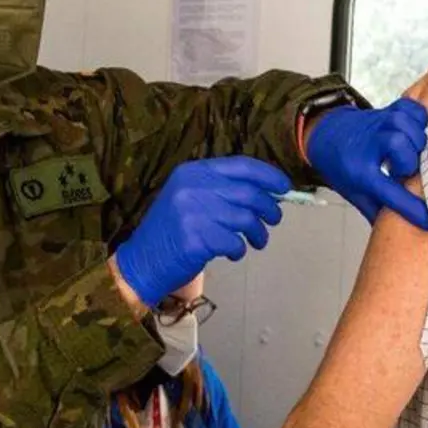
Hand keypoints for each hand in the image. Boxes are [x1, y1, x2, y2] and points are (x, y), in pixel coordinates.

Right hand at [115, 157, 290, 307]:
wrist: (142, 262)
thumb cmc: (172, 231)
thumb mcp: (190, 198)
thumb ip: (222, 190)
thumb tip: (266, 192)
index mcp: (192, 172)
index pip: (240, 166)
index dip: (268, 175)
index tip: (285, 187)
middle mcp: (192, 187)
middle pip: (248, 193)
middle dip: (269, 208)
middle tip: (273, 220)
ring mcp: (192, 213)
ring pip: (245, 219)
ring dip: (258, 233)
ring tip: (257, 241)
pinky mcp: (195, 239)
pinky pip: (234, 242)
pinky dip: (239, 250)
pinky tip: (232, 253)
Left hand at [306, 99, 427, 230]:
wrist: (326, 135)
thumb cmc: (344, 168)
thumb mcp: (355, 194)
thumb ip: (379, 213)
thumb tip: (403, 238)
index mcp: (359, 172)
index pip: (390, 193)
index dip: (413, 209)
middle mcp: (368, 145)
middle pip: (399, 145)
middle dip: (411, 161)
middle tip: (408, 170)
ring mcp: (377, 124)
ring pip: (406, 124)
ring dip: (416, 139)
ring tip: (412, 151)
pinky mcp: (386, 110)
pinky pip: (410, 107)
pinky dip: (419, 117)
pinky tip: (415, 131)